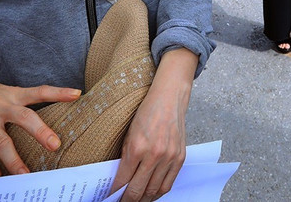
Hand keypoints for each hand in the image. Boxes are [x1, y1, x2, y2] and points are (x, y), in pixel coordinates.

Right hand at [0, 61, 81, 177]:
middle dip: (41, 132)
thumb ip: (16, 105)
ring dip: (14, 161)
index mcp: (11, 94)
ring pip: (2, 142)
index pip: (39, 91)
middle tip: (55, 145)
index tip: (77, 93)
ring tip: (25, 176)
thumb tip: (36, 125)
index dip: (58, 92)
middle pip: (25, 118)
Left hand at [111, 50, 194, 201]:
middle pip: (138, 190)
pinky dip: (158, 193)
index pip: (123, 180)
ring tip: (136, 200)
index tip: (110, 198)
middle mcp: (154, 154)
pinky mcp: (180, 158)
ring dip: (143, 199)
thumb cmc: (146, 113)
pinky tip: (151, 194)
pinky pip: (168, 184)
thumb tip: (120, 180)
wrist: (169, 99)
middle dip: (127, 200)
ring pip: (154, 191)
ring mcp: (169, 157)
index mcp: (137, 147)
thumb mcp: (129, 134)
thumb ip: (125, 158)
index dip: (115, 193)